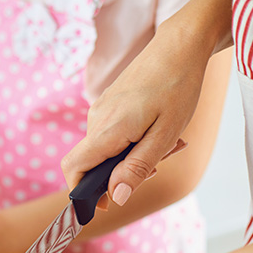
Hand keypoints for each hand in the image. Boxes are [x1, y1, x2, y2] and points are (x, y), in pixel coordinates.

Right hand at [61, 23, 204, 206]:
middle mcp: (96, 121)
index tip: (102, 205)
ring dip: (131, 156)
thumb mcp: (163, 136)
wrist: (179, 47)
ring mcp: (100, 111)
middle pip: (92, 163)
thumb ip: (136, 168)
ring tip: (166, 143)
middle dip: (119, 174)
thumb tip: (116, 198)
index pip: (73, 169)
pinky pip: (112, 134)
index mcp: (106, 130)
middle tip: (156, 166)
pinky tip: (157, 130)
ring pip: (105, 150)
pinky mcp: (108, 105)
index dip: (81, 192)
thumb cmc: (176, 88)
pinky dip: (132, 141)